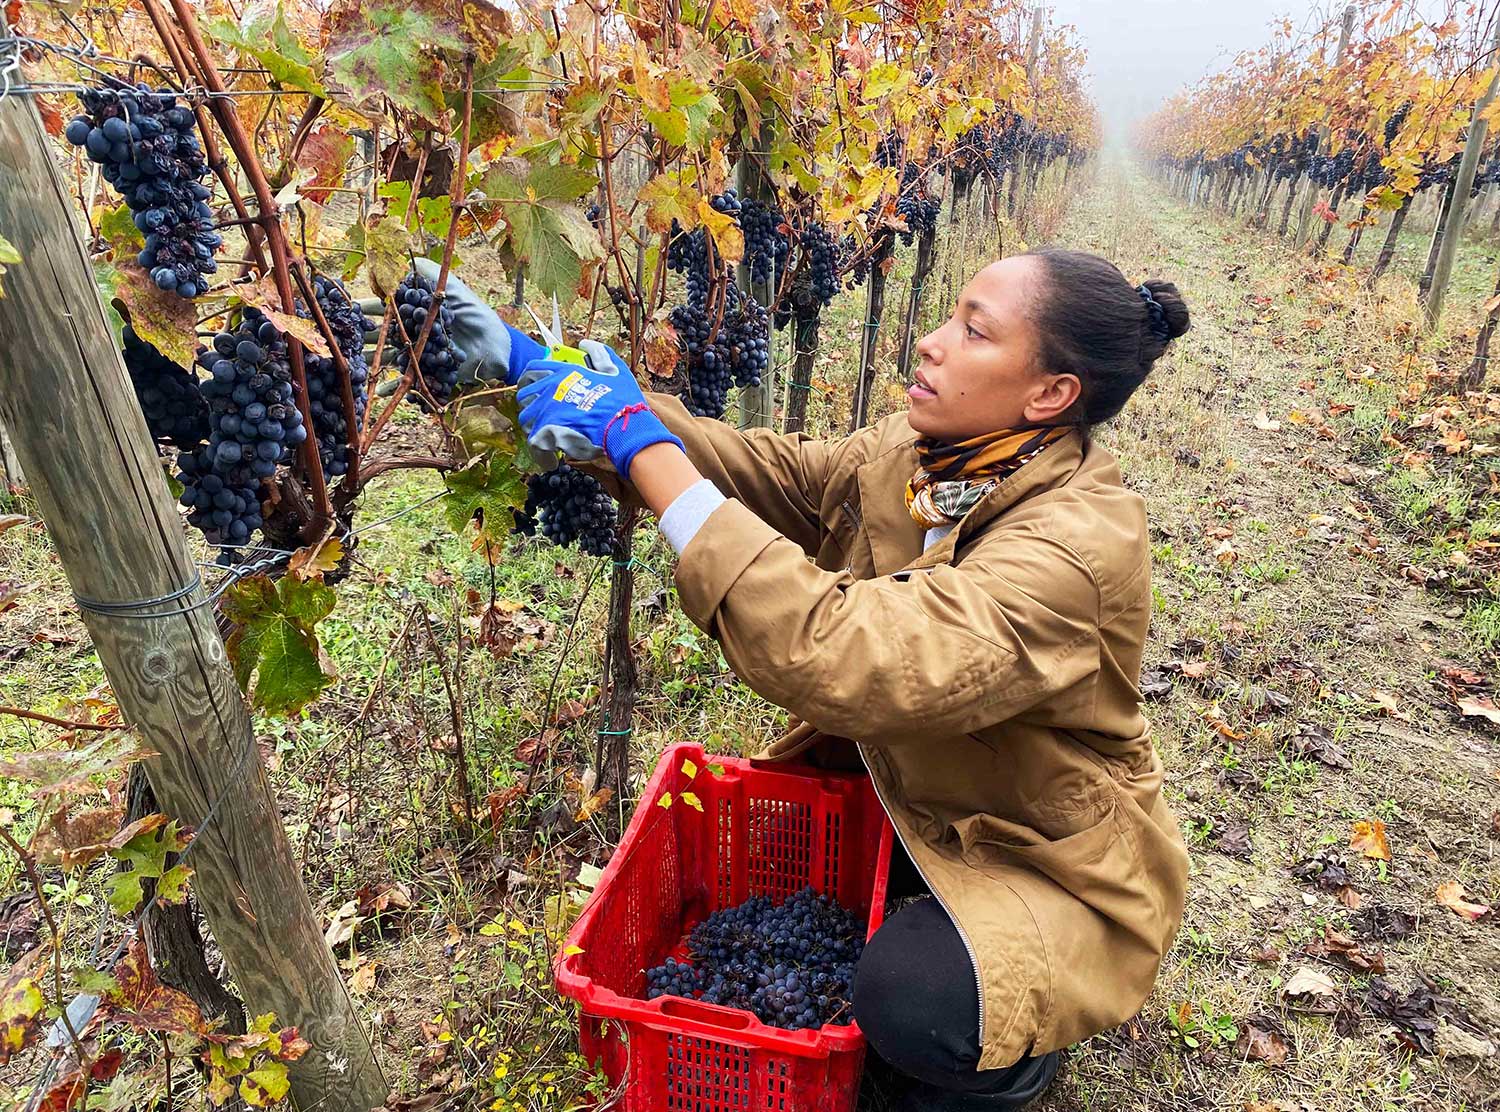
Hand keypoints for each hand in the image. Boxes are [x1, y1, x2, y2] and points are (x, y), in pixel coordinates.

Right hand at [361, 259, 545, 391]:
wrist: (496, 346)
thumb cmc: (475, 315)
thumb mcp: (452, 288)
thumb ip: (427, 273)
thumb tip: (398, 257)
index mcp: (415, 312)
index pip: (385, 308)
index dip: (367, 307)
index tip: (349, 307)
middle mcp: (412, 333)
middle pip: (381, 334)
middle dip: (362, 335)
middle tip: (344, 338)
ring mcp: (417, 354)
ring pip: (388, 357)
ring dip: (370, 360)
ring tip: (352, 364)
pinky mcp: (425, 373)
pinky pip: (404, 381)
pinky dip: (390, 387)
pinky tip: (375, 391)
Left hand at [517, 342, 682, 477]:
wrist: (627, 427)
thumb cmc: (624, 401)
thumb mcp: (615, 370)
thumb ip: (599, 353)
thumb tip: (585, 343)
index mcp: (564, 372)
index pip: (532, 370)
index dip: (527, 381)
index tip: (530, 390)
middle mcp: (551, 387)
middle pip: (524, 396)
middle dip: (529, 407)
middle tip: (540, 419)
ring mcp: (547, 409)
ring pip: (526, 420)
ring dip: (535, 430)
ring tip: (548, 438)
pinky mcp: (547, 430)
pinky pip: (534, 443)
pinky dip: (542, 455)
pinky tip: (551, 460)